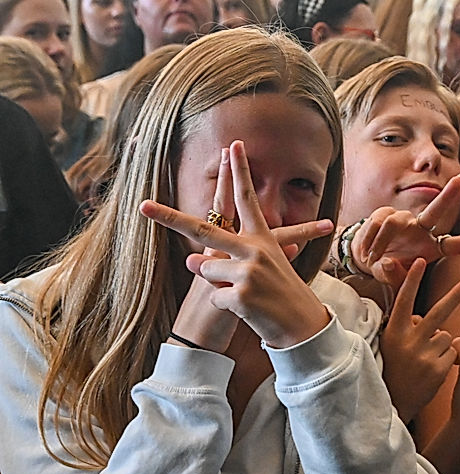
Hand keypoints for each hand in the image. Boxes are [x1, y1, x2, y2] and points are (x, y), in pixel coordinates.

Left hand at [141, 139, 333, 348]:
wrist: (302, 328)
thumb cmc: (281, 297)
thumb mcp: (264, 270)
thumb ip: (227, 259)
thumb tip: (190, 260)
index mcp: (262, 240)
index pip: (247, 199)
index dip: (240, 172)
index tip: (233, 145)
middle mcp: (255, 250)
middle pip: (203, 229)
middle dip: (169, 218)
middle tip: (143, 206)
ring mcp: (249, 272)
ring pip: (205, 271)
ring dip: (215, 285)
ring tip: (244, 296)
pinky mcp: (241, 295)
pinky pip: (215, 297)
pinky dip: (224, 307)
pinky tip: (246, 311)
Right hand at [351, 173, 459, 285]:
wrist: (365, 258)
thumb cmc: (388, 270)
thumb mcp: (393, 278)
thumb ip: (392, 275)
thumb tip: (388, 263)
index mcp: (432, 247)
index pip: (459, 244)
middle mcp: (422, 229)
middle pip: (437, 210)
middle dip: (449, 194)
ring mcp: (404, 220)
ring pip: (394, 223)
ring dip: (380, 242)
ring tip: (371, 258)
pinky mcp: (384, 213)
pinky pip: (377, 223)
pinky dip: (369, 240)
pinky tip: (365, 252)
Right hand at [380, 258, 459, 422]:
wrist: (395, 401)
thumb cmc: (395, 367)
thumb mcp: (393, 342)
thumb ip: (408, 326)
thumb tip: (424, 314)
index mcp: (395, 331)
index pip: (404, 299)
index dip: (412, 280)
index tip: (421, 261)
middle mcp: (409, 340)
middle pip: (438, 312)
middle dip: (456, 294)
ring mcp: (424, 355)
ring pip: (447, 334)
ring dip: (443, 343)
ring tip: (427, 360)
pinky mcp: (438, 368)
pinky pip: (453, 351)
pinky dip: (449, 358)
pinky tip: (434, 370)